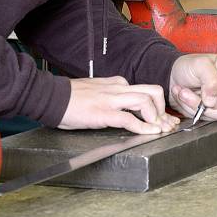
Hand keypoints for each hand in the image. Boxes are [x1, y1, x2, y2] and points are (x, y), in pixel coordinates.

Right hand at [59, 76, 179, 133]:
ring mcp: (112, 99)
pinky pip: (129, 118)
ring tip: (160, 130)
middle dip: (164, 109)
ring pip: (145, 101)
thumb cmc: (71, 98)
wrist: (51, 98)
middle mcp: (118, 88)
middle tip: (165, 124)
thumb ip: (113, 95)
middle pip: (153, 91)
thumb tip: (125, 107)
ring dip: (157, 117)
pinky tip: (150, 133)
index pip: (146, 90)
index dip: (159, 105)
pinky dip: (143, 127)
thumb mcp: (97, 91)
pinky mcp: (104, 112)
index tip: (165, 118)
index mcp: (117, 83)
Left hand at [168, 53, 216, 120]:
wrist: (173, 80)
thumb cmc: (188, 67)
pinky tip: (186, 98)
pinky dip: (195, 108)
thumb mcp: (198, 65)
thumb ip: (210, 78)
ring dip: (199, 102)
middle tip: (206, 90)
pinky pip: (213, 116)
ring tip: (185, 92)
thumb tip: (214, 99)